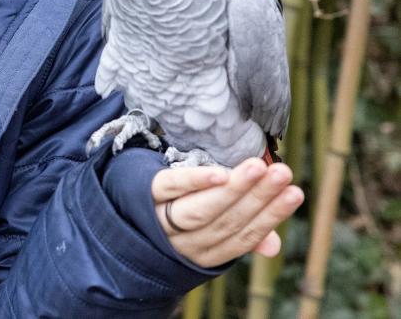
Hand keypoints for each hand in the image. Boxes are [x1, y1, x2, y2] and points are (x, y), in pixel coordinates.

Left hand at [150, 158, 304, 268]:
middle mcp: (182, 243)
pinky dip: (194, 181)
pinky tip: (218, 173)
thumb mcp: (210, 224)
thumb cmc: (179, 209)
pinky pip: (168, 188)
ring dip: (233, 189)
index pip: (242, 236)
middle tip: (282, 174)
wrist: (124, 200)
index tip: (295, 193)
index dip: (270, 217)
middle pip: (225, 222)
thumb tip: (273, 247)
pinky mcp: (142, 193)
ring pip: (201, 210)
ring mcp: (159, 220)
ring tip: (259, 167)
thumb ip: (242, 230)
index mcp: (204, 251)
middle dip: (257, 198)